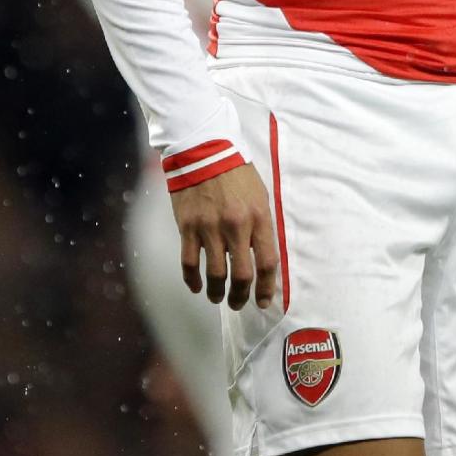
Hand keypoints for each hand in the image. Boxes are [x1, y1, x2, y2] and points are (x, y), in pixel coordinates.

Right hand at [170, 162, 277, 310]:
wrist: (204, 152)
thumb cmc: (236, 173)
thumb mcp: (259, 195)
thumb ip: (261, 226)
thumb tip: (261, 257)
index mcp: (258, 217)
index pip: (267, 262)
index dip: (267, 288)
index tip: (264, 301)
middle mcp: (235, 226)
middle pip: (241, 275)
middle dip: (240, 296)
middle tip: (238, 303)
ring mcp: (210, 228)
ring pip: (215, 275)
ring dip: (217, 293)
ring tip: (218, 298)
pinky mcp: (188, 227)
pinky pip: (189, 263)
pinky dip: (193, 281)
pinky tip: (197, 287)